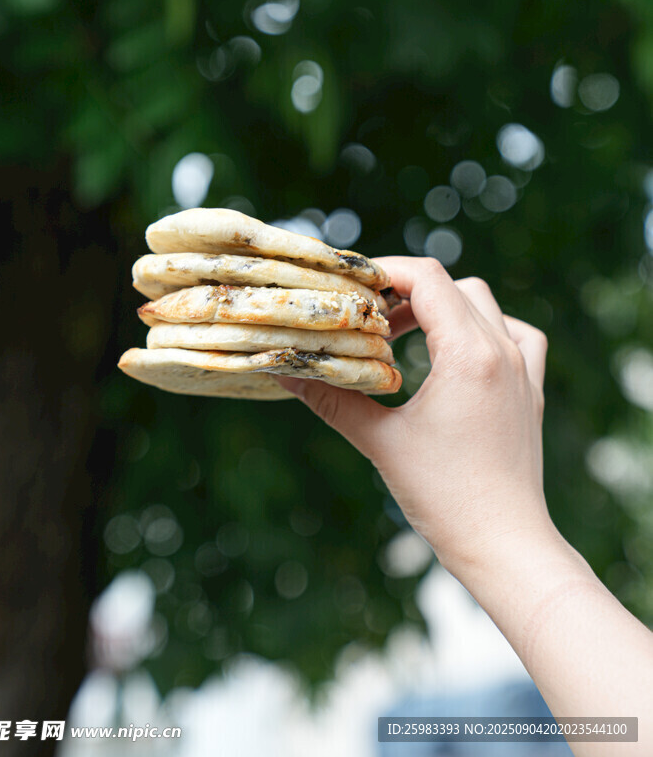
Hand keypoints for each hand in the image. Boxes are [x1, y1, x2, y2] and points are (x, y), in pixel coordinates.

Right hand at [280, 256, 552, 581]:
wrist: (506, 547)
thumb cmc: (445, 498)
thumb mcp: (381, 443)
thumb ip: (332, 399)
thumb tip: (286, 371)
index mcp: (470, 354)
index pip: (428, 279)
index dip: (385, 271)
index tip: (351, 287)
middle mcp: (503, 351)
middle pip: (453, 285)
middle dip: (406, 290)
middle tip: (368, 319)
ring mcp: (524, 369)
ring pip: (484, 304)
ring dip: (443, 307)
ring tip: (403, 336)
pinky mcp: (532, 391)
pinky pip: (515, 334)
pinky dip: (484, 329)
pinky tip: (458, 353)